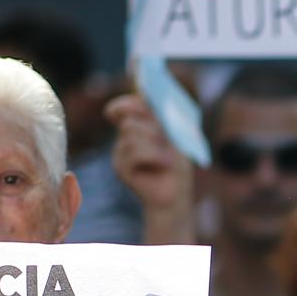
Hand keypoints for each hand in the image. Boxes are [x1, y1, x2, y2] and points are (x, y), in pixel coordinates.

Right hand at [107, 91, 192, 215]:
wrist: (174, 196)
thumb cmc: (176, 167)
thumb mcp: (174, 140)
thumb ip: (161, 120)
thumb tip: (150, 100)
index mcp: (137, 128)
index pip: (123, 108)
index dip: (127, 103)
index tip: (140, 98)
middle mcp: (125, 138)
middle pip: (129, 120)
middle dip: (149, 125)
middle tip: (164, 136)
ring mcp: (120, 153)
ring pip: (130, 135)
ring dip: (154, 143)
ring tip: (168, 156)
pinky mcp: (120, 168)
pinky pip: (133, 152)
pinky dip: (153, 156)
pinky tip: (164, 163)